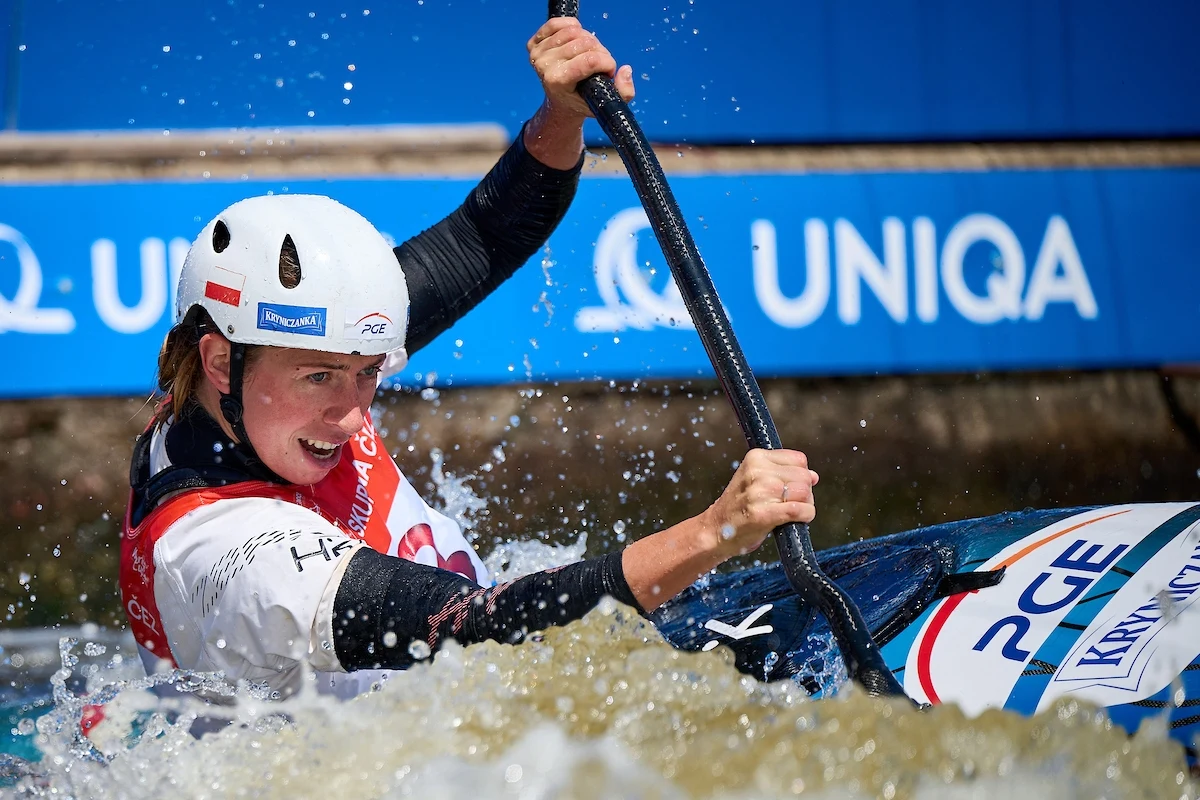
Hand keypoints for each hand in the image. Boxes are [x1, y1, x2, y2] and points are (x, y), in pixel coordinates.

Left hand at [527, 17, 634, 122]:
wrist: (560, 102)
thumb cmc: (583, 101)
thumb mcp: (606, 104)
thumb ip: (624, 92)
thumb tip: (625, 69)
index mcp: (558, 82)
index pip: (589, 60)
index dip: (607, 62)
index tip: (609, 70)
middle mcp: (544, 67)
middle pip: (584, 43)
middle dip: (600, 52)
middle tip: (601, 63)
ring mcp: (538, 54)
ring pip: (573, 31)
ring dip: (589, 40)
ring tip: (591, 52)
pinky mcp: (534, 45)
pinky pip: (556, 23)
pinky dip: (572, 26)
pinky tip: (577, 38)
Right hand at [702, 449, 818, 558]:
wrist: (715, 530)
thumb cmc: (738, 507)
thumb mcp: (754, 479)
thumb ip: (783, 473)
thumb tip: (814, 476)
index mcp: (755, 458)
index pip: (799, 460)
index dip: (800, 475)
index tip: (789, 487)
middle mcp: (757, 471)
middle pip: (804, 477)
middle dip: (804, 492)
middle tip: (788, 503)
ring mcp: (760, 492)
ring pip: (805, 493)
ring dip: (805, 505)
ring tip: (788, 512)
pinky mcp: (765, 514)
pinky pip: (801, 510)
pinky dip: (805, 516)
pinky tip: (796, 520)